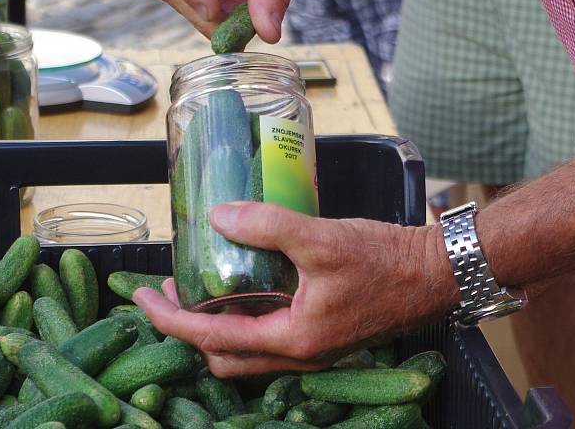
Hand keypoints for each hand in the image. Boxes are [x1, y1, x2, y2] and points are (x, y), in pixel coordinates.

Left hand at [134, 202, 458, 376]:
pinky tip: (239, 285)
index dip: (169, 319)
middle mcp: (299, 354)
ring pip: (244, 352)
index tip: (140, 296)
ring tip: (195, 287)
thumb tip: (218, 216)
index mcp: (294, 339)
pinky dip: (240, 319)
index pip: (212, 338)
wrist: (434, 274)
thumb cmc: (385, 260)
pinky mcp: (320, 334)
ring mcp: (311, 348)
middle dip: (185, 329)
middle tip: (167, 292)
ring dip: (212, 326)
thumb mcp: (322, 238)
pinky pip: (266, 339)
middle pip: (223, 358)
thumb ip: (268, 225)